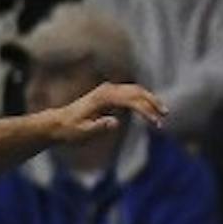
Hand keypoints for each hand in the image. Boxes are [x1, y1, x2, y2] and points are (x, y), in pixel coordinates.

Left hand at [47, 82, 166, 139]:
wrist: (57, 123)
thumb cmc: (69, 131)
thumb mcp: (82, 133)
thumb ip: (99, 127)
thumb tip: (115, 122)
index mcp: (102, 98)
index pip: (131, 100)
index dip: (146, 111)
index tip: (157, 124)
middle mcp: (106, 90)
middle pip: (137, 91)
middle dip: (153, 103)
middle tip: (165, 116)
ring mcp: (107, 90)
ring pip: (135, 90)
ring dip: (150, 100)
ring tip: (163, 113)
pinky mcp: (108, 94)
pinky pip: (130, 93)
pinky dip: (143, 99)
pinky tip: (150, 109)